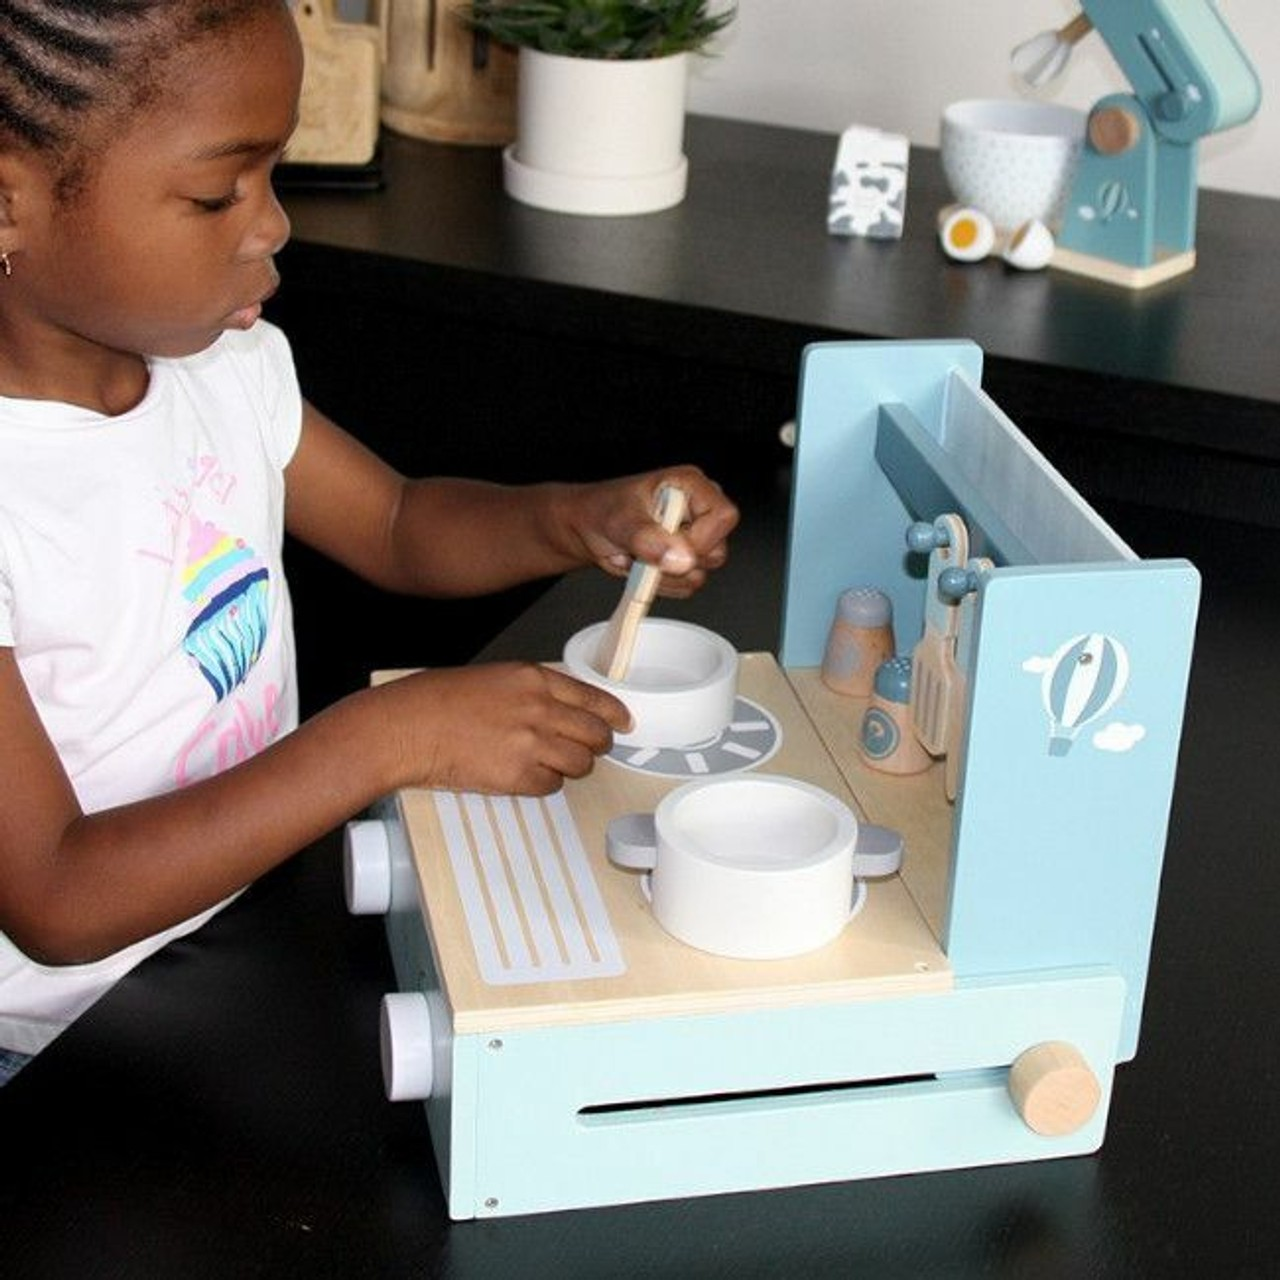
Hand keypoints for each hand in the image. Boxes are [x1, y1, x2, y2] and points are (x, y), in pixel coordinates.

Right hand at [375, 663, 631, 795]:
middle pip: (595, 734)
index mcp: (534, 679)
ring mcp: (530, 744)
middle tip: (590, 749)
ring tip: (548, 763)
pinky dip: (544, 784)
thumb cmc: (440, 700)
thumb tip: (563, 709)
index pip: (593, 698)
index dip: (614, 714)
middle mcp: (539, 709)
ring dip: (571, 766)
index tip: (624, 723)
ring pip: (580, 764)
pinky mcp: (517, 776)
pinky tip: (524, 775)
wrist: (409, 726)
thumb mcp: (496, 678)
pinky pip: (552, 786)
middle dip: (597, 745)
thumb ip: (533, 691)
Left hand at [573, 465, 738, 597]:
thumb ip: (650, 539)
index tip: (669, 543)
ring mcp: (695, 539)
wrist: (589, 527)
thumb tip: (682, 558)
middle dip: (674, 560)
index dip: (701, 538)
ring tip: (639, 555)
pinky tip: (643, 565)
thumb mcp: (622, 521)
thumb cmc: (603, 510)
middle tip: (643, 548)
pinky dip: (660, 583)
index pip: (723, 517)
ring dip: (663, 574)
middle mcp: (699, 512)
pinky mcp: (686, 562)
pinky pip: (685, 586)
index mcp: (691, 486)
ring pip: (700, 574)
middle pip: (716, 551)